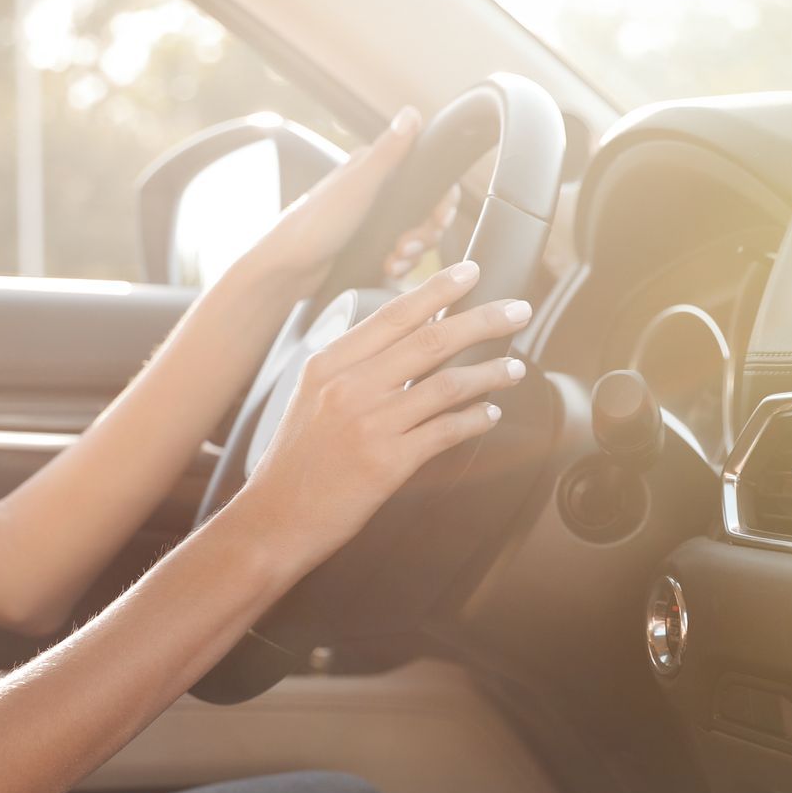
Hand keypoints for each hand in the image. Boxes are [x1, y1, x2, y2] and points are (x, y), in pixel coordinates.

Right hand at [230, 259, 532, 571]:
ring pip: (447, 384)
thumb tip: (400, 341)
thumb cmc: (295, 463)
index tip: (470, 273)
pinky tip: (490, 415)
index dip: (438, 290)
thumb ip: (350, 368)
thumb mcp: (309, 399)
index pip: (393, 315)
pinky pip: (446, 431)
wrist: (273, 519)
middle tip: (518, 311)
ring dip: (490, 373)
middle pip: (431, 340)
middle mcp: (350, 388)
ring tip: (514, 367)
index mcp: (329, 365)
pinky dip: (475, 419)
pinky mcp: (388, 464)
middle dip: (484, 320)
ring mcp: (370, 425)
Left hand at [248, 106, 460, 292]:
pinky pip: (402, 255)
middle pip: (428, 210)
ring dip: (413, 251)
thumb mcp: (357, 185)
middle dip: (425, 232)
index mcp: (374, 169)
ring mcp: (375, 222)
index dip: (441, 199)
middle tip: (407, 246)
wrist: (286, 269)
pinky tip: (386, 268)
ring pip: (418, 235)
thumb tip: (411, 113)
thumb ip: (387, 153)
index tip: (439, 218)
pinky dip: (400, 263)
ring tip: (393, 260)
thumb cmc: (315, 224)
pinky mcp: (372, 247)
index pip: (427, 175)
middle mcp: (377, 192)